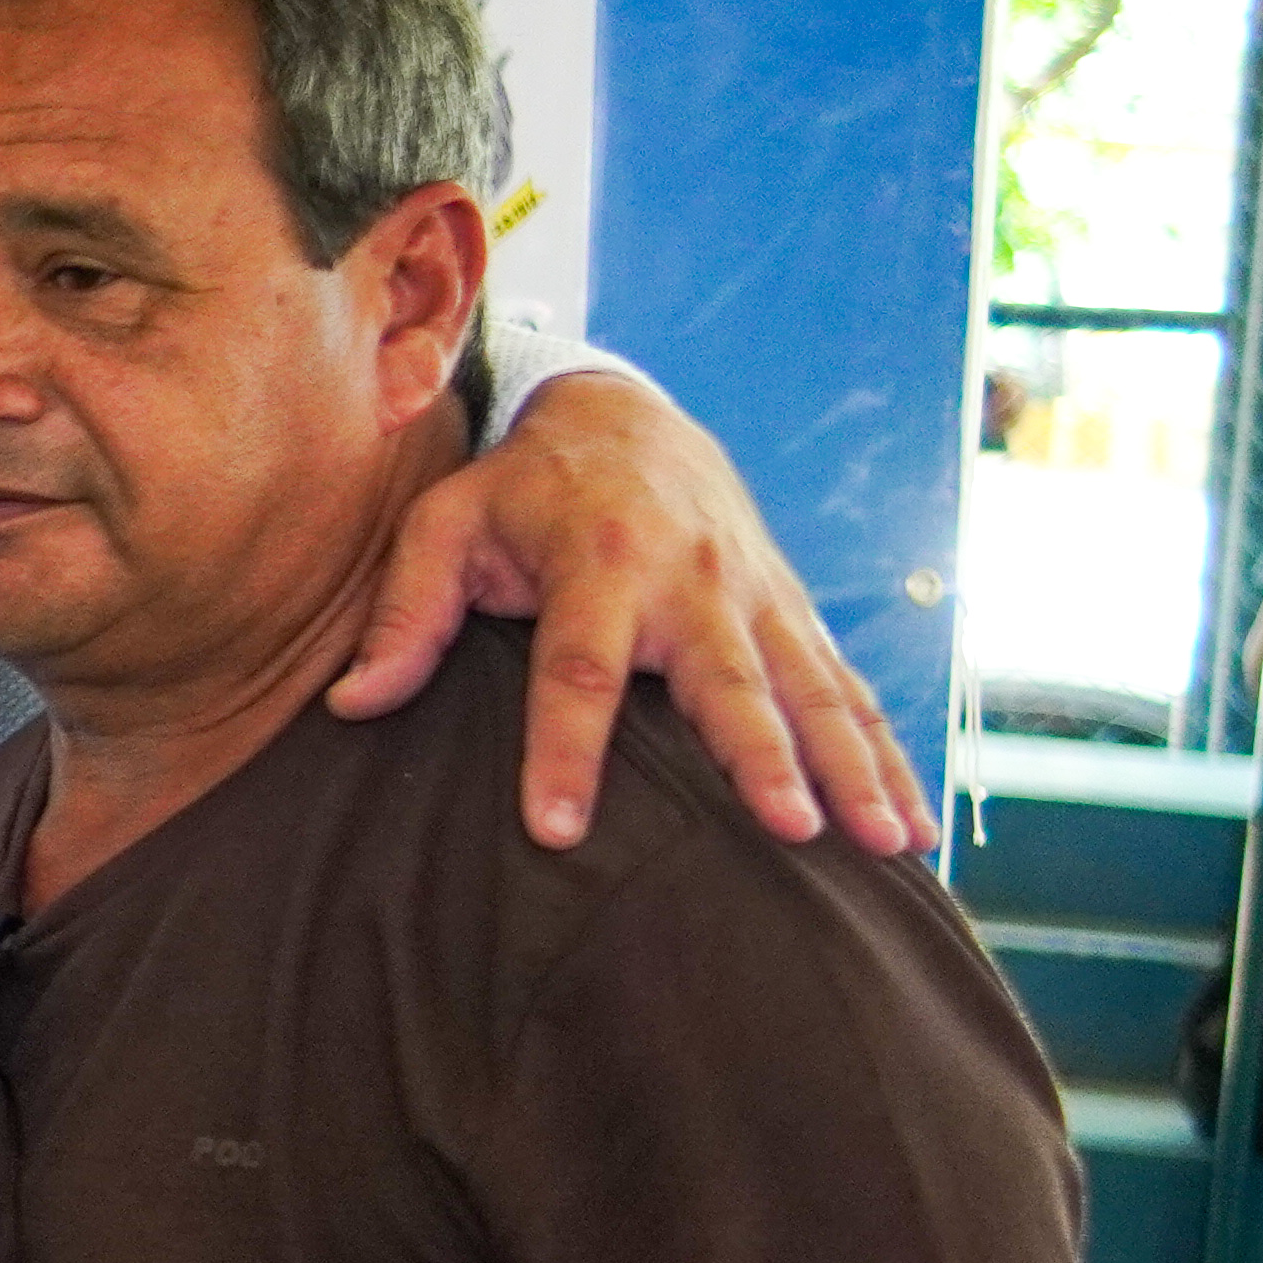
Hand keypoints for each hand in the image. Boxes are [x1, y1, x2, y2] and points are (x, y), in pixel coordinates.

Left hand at [330, 371, 928, 856]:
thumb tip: (353, 704)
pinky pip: (850, 691)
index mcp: (598, 560)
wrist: (625, 416)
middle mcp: (693, 580)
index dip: (564, 750)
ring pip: (816, 691)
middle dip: (762, 757)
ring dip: (857, 767)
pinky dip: (888, 757)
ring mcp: (758, 598)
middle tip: (790, 830)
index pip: (578, 668)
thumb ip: (406, 612)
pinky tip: (910, 828)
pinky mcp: (795, 616)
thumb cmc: (519, 488)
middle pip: (730, 682)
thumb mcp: (444, 523)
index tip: (556, 830)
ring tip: (885, 845)